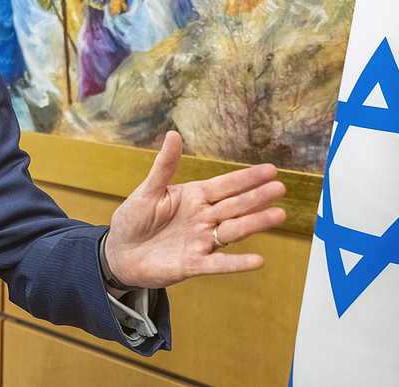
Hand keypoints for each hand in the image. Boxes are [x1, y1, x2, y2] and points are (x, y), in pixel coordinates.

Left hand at [105, 131, 285, 288]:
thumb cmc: (133, 219)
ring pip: (232, 231)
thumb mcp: (148, 190)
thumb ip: (164, 166)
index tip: (270, 170)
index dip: (247, 178)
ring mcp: (201, 241)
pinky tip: (257, 260)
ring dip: (255, 224)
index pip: (225, 185)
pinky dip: (237, 263)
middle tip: (280, 188)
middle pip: (235, 206)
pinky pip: (219, 264)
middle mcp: (203, 218)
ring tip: (278, 215)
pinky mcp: (194, 264)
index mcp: (194, 197)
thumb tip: (173, 134)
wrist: (118, 252)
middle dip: (257, 197)